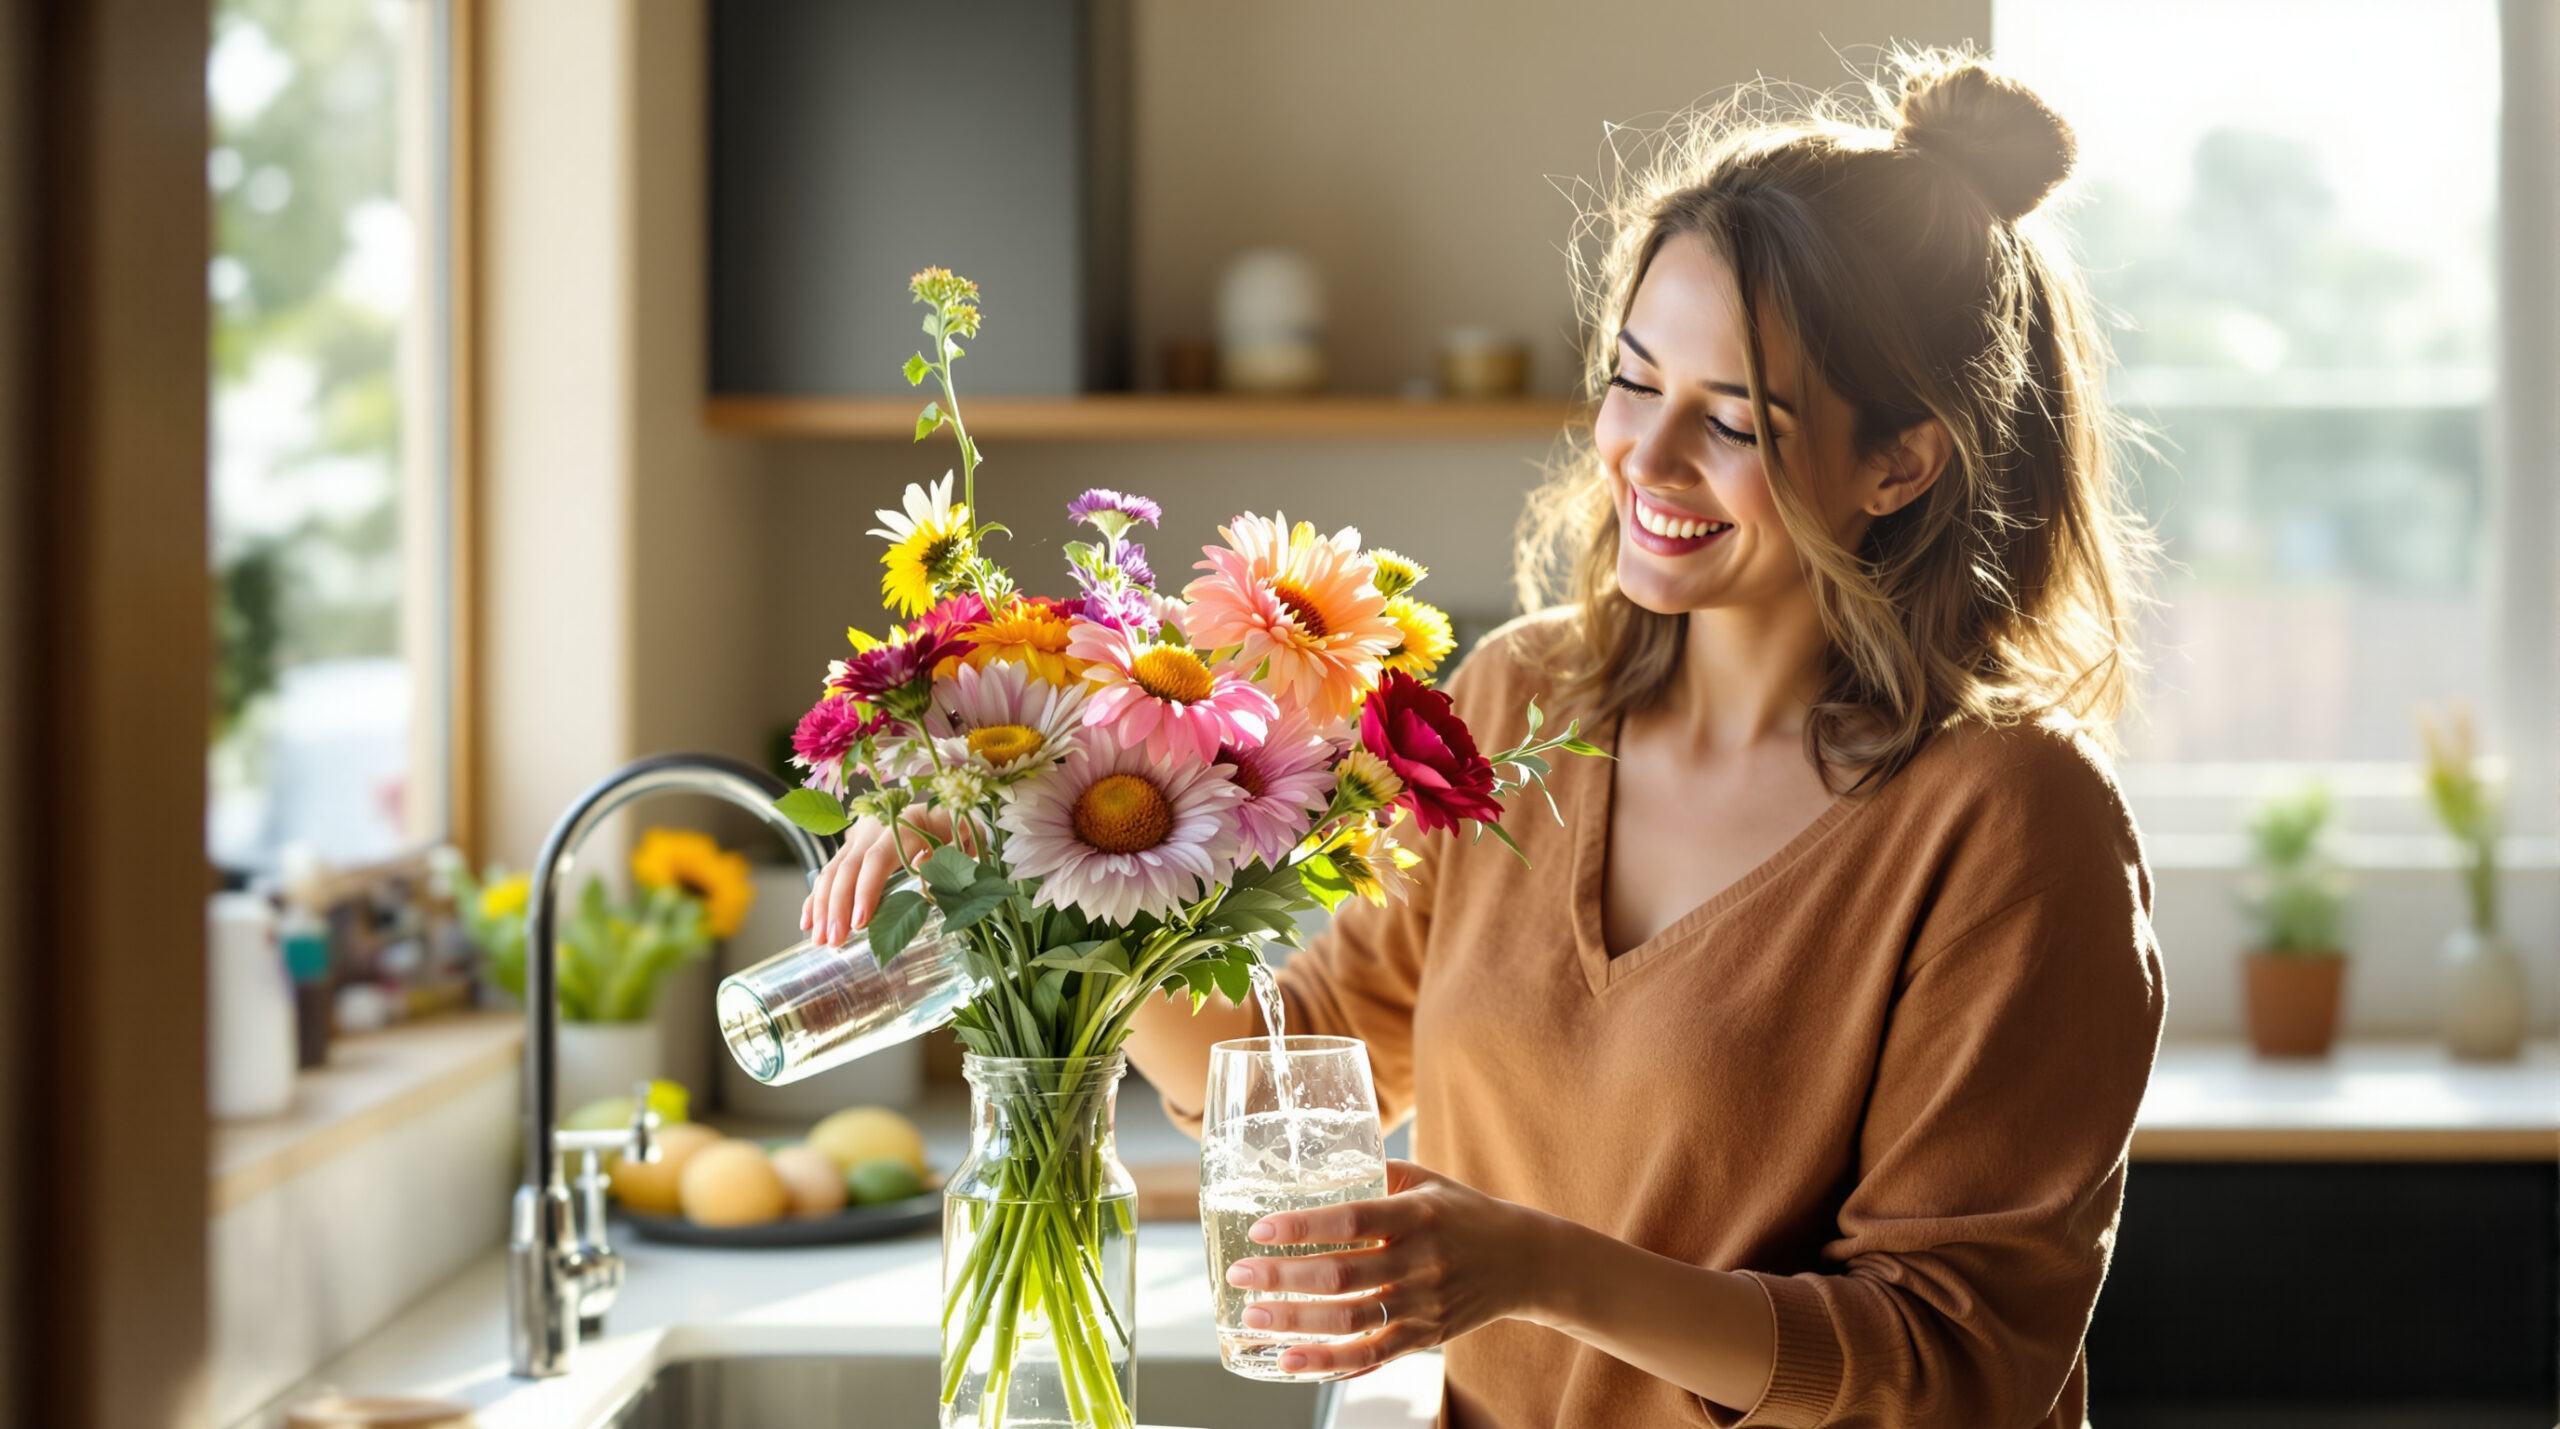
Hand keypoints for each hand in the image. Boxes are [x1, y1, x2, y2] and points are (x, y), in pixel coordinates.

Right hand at [798, 810, 959, 945]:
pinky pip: (828, 873)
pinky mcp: (852, 848)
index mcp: (907, 823)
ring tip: (819, 939)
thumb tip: (923, 871)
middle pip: (848, 867)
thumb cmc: (964, 832)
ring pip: (833, 870)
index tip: (860, 922)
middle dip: (837, 906)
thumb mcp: (971, 838)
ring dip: (822, 906)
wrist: (949, 812)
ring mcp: (860, 837)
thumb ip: (955, 855)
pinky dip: (816, 898)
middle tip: (834, 940)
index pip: (878, 857)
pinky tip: (807, 923)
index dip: (866, 889)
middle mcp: (877, 827)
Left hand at [1225, 1159, 1546, 1376]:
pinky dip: (1328, 1363)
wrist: (1523, 1261)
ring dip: (1294, 1322)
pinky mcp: (1425, 1336)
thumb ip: (1372, 1173)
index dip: (1302, 1227)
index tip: (1260, 1230)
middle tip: (1240, 1274)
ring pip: (1350, 1321)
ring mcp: (1423, 1304)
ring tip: (1253, 1317)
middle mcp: (1420, 1261)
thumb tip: (1311, 1166)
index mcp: (1417, 1214)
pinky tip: (1291, 1361)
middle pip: (1341, 1275)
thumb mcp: (1425, 1180)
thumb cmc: (1463, 1212)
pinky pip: (1371, 1357)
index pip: (1351, 1221)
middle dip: (1282, 1278)